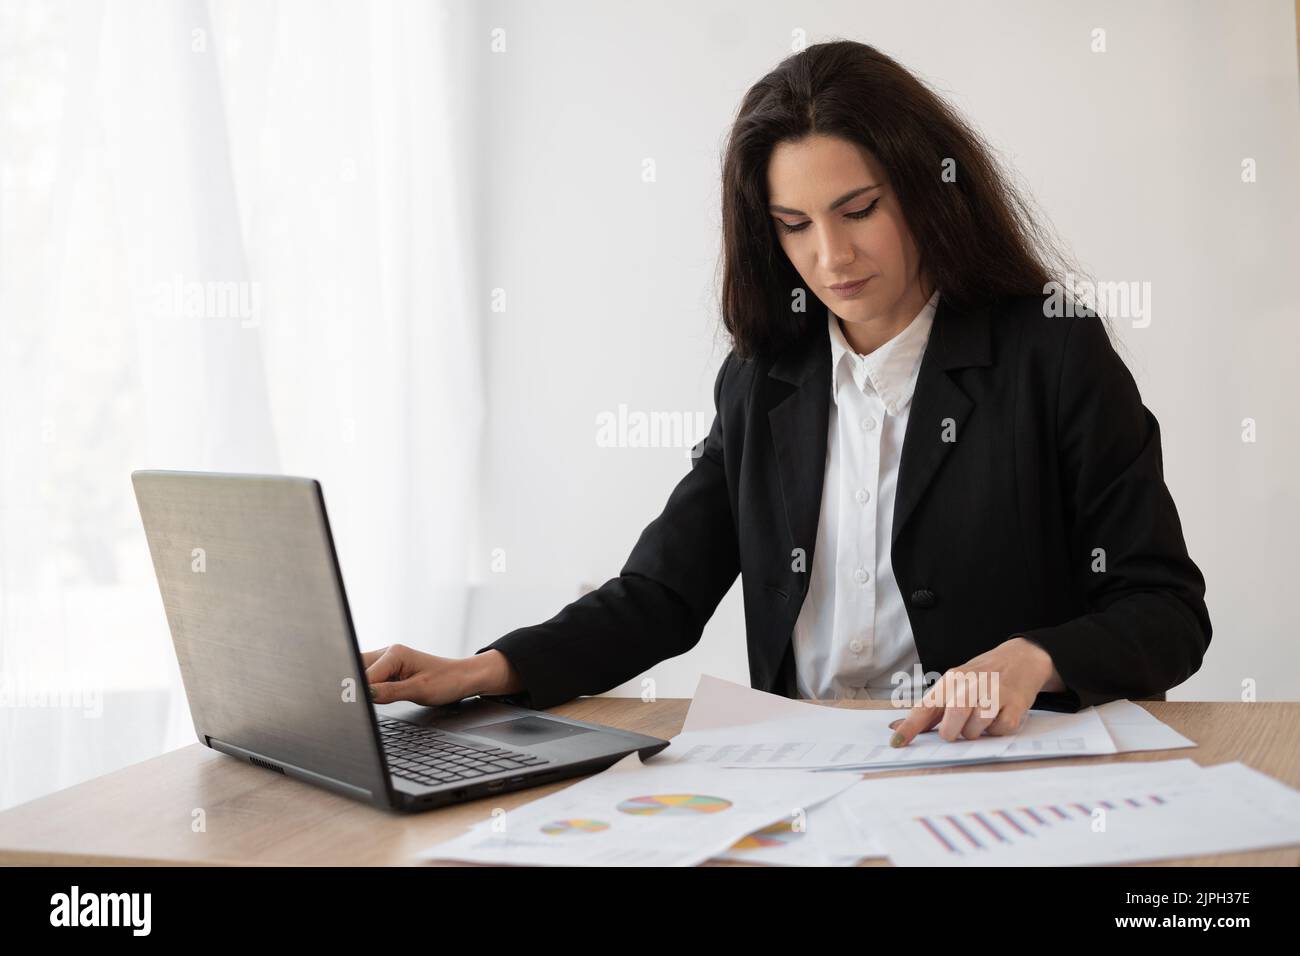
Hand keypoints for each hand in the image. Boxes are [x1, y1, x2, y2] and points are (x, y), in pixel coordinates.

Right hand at [361, 644, 482, 705]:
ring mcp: (387, 660)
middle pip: (357, 669)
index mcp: (394, 654)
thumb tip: (364, 695)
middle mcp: (388, 653)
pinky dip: (368, 688)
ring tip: (368, 700)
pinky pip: (370, 677)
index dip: (359, 693)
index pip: (364, 676)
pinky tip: (373, 697)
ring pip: (361, 672)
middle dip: (354, 686)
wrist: (463, 678)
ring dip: (361, 687)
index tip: (354, 706)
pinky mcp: (389, 669)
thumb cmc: (447, 681)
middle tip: (357, 704)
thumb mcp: (418, 691)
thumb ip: (389, 692)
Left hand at [888, 636, 1063, 746]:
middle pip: (951, 725)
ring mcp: (994, 694)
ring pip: (974, 731)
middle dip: (952, 734)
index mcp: (951, 680)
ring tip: (982, 716)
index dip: (910, 727)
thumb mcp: (955, 683)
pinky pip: (998, 732)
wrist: (1021, 658)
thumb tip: (897, 727)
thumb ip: (930, 708)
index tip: (897, 742)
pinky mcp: (1015, 705)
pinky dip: (996, 731)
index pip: (925, 707)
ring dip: (976, 732)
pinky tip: (999, 715)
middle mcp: (971, 685)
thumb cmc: (983, 675)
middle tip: (958, 727)